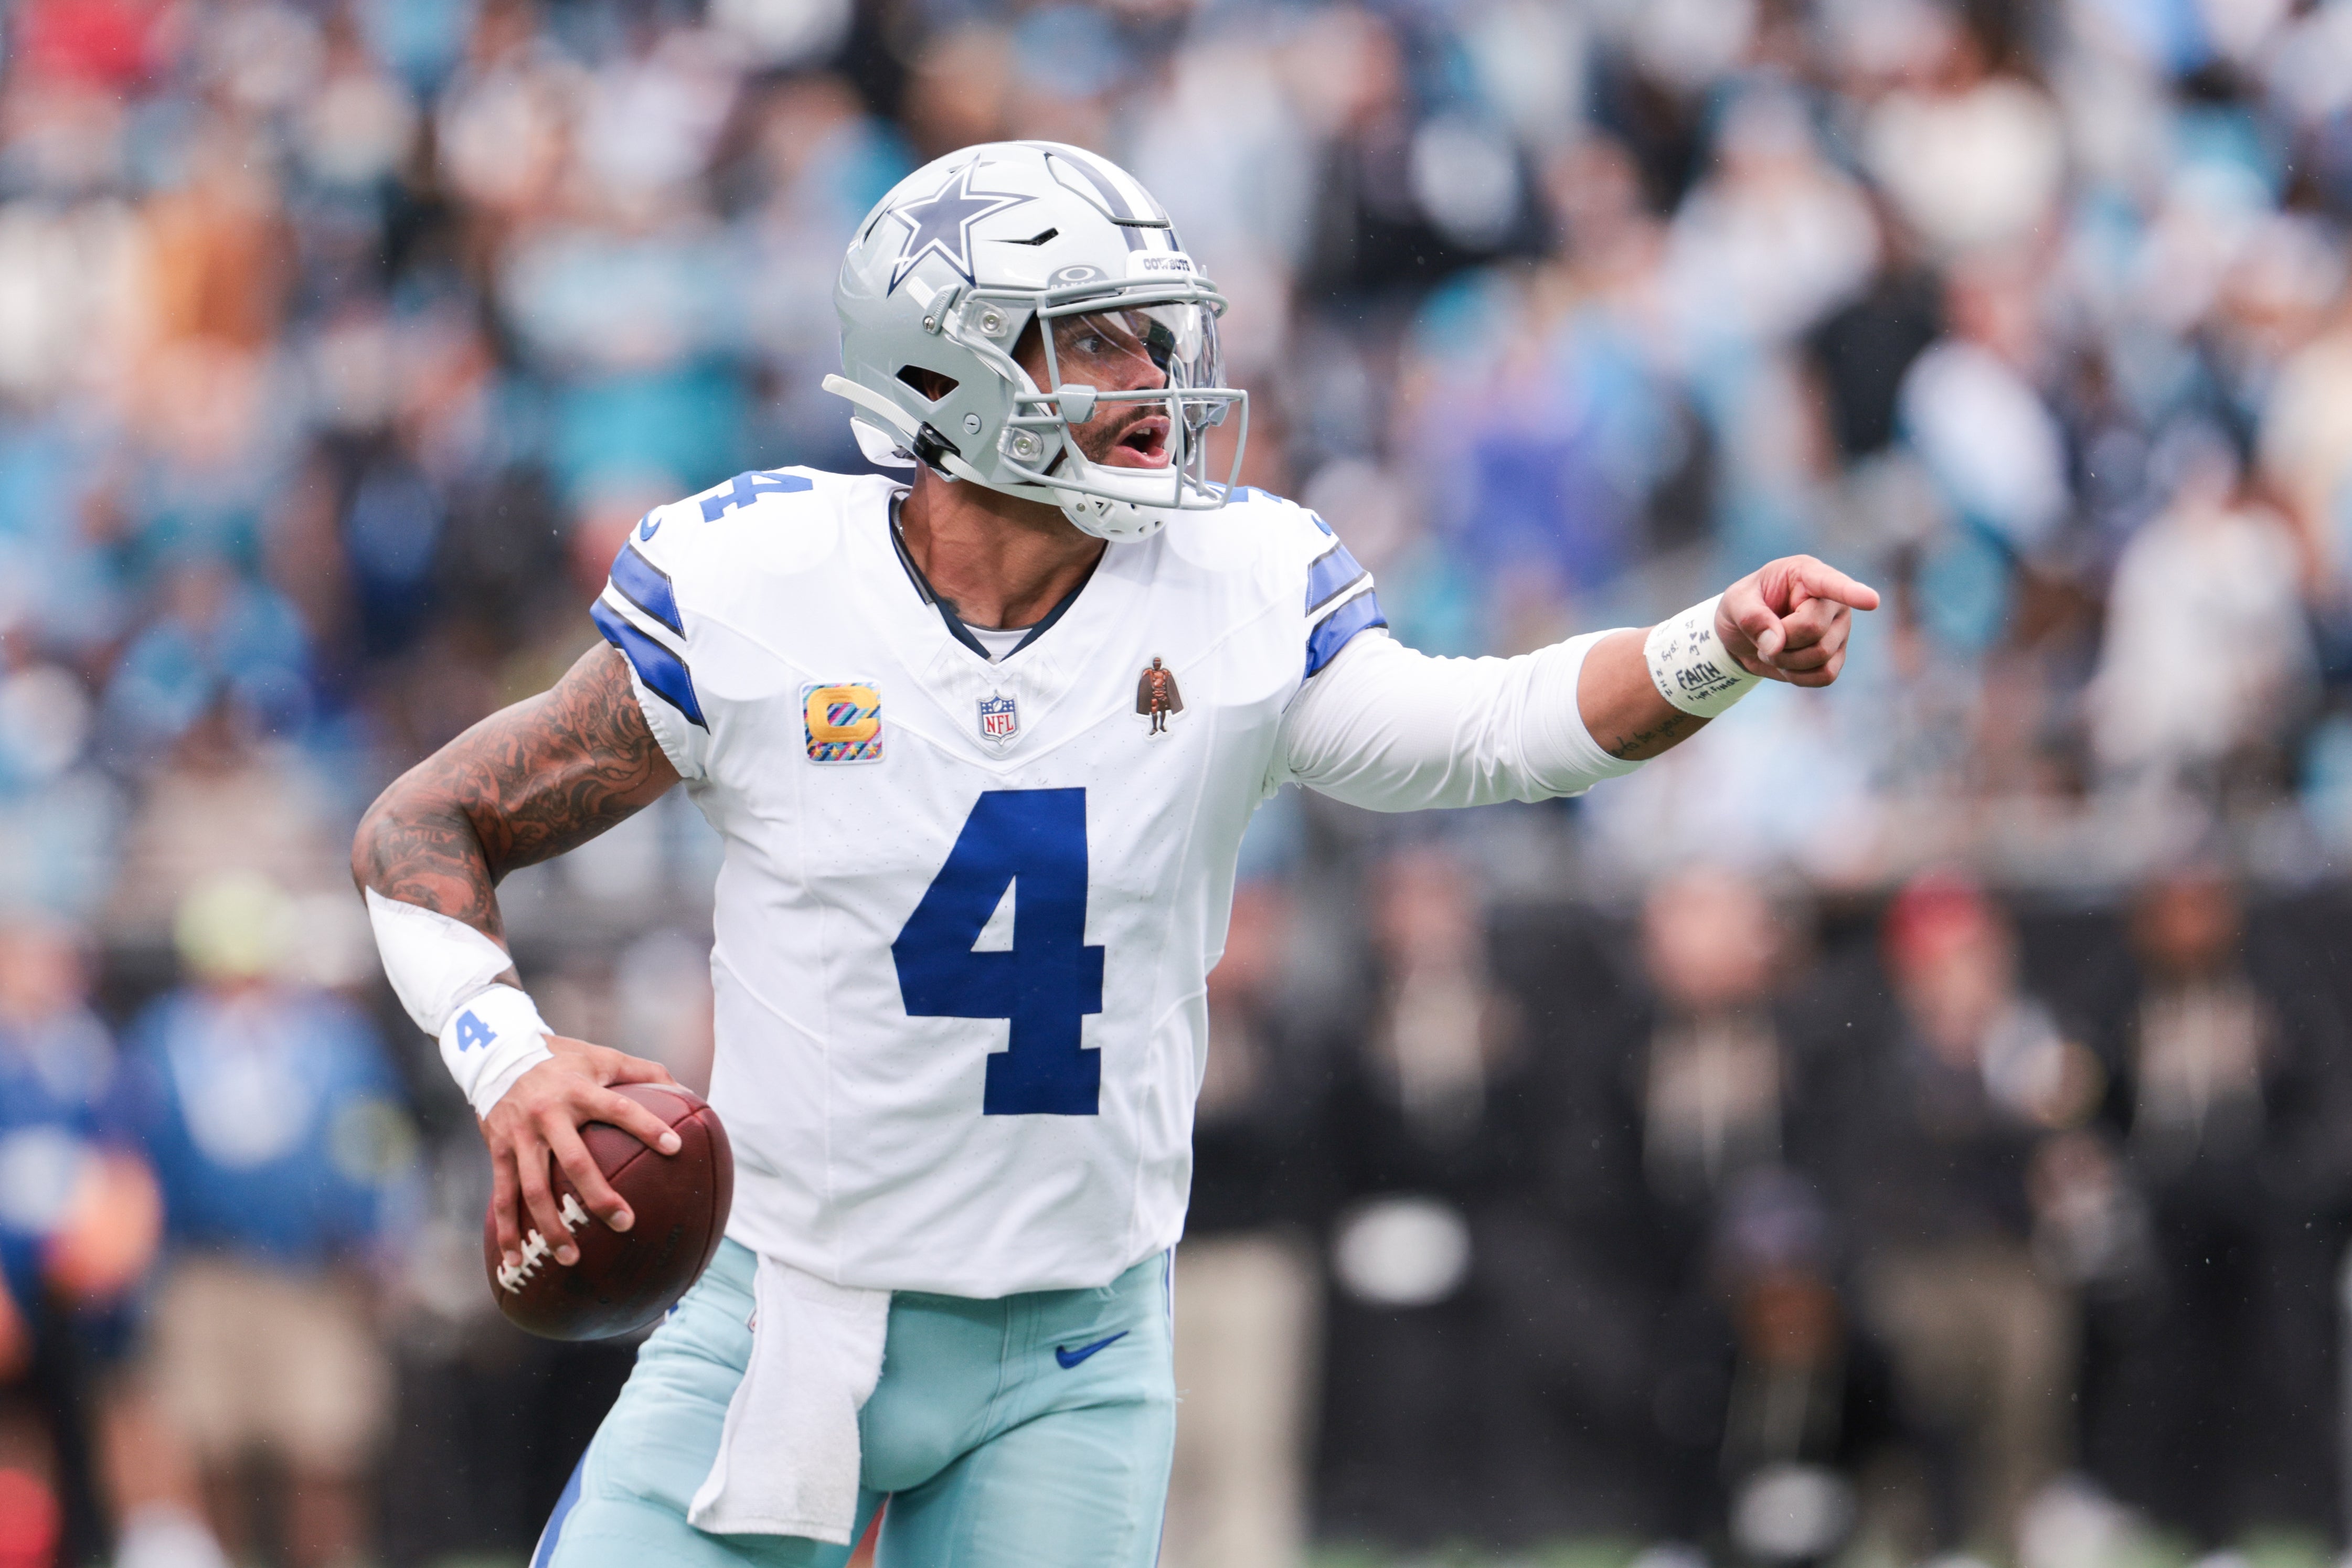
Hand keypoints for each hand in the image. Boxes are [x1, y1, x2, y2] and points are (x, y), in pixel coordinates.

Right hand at [482, 1036, 680, 1271]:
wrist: (496, 1054)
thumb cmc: (563, 1060)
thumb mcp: (602, 1057)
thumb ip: (644, 1072)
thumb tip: (689, 1093)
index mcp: (579, 1090)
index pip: (619, 1108)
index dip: (647, 1126)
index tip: (676, 1148)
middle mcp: (548, 1114)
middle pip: (575, 1162)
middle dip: (598, 1196)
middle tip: (625, 1224)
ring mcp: (520, 1136)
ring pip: (534, 1189)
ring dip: (552, 1227)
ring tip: (573, 1258)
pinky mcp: (498, 1151)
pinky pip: (502, 1196)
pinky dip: (508, 1230)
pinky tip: (517, 1260)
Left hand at [1716, 555, 1880, 686]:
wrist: (1743, 636)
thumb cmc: (1742, 608)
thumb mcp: (1735, 604)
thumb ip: (1752, 618)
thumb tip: (1776, 644)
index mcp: (1805, 574)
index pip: (1831, 583)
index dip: (1851, 593)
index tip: (1872, 601)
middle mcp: (1831, 600)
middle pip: (1814, 629)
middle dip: (1780, 641)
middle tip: (1763, 638)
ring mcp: (1839, 629)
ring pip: (1821, 656)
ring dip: (1785, 661)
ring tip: (1772, 648)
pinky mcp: (1838, 656)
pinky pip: (1825, 675)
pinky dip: (1798, 677)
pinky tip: (1786, 664)